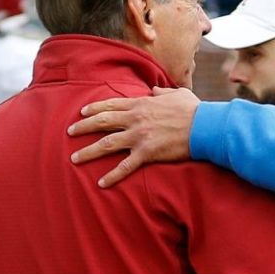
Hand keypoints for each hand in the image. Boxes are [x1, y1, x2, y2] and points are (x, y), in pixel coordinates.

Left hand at [67, 87, 200, 186]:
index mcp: (142, 104)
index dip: (94, 108)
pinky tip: (101, 183)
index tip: (82, 112)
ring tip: (75, 158)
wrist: (204, 127)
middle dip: (83, 127)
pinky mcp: (147, 153)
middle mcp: (136, 119)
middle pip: (102, 122)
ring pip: (106, 144)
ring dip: (88, 151)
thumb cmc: (194, 110)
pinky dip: (112, 176)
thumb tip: (153, 90)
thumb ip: (162, 92)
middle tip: (70, 132)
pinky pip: (125, 166)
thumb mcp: (177, 93)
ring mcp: (140, 136)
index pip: (112, 104)